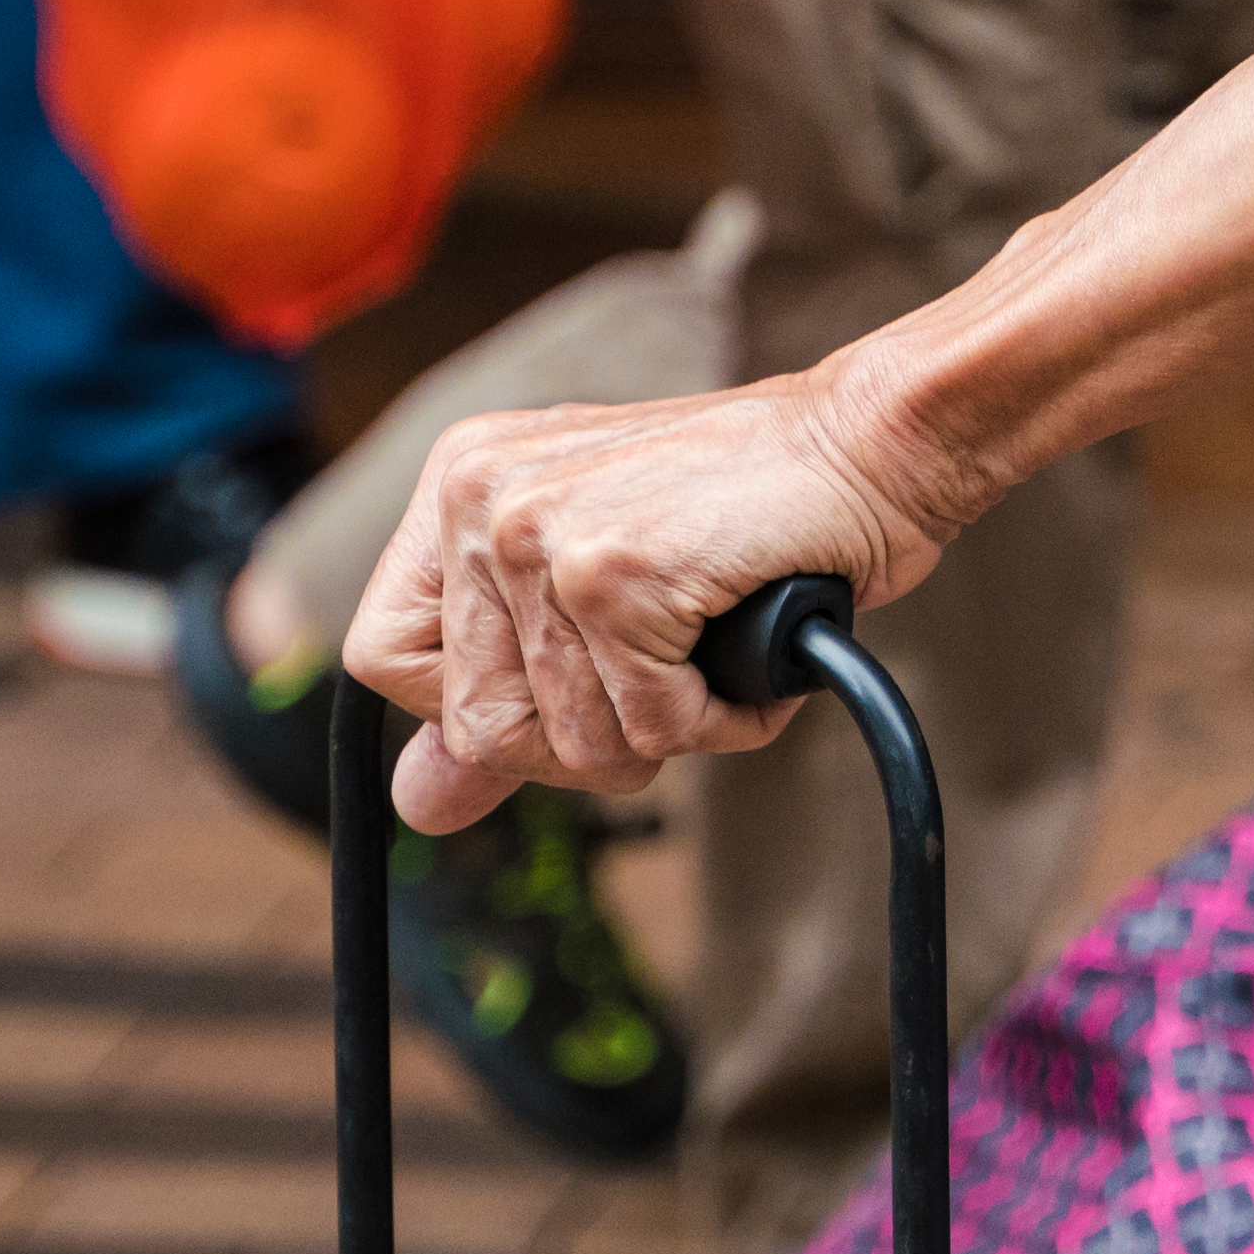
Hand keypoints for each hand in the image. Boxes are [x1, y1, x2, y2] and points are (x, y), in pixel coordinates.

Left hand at [352, 376, 974, 826]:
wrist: (872, 445)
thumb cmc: (751, 508)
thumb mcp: (598, 591)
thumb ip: (500, 693)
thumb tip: (419, 808)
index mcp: (460, 483)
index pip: (382, 658)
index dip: (471, 711)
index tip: (559, 692)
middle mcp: (478, 496)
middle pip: (477, 724)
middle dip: (586, 737)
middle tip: (663, 673)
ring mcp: (537, 532)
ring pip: (570, 742)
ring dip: (670, 727)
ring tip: (715, 647)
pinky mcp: (610, 573)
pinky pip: (651, 729)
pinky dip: (721, 720)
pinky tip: (748, 650)